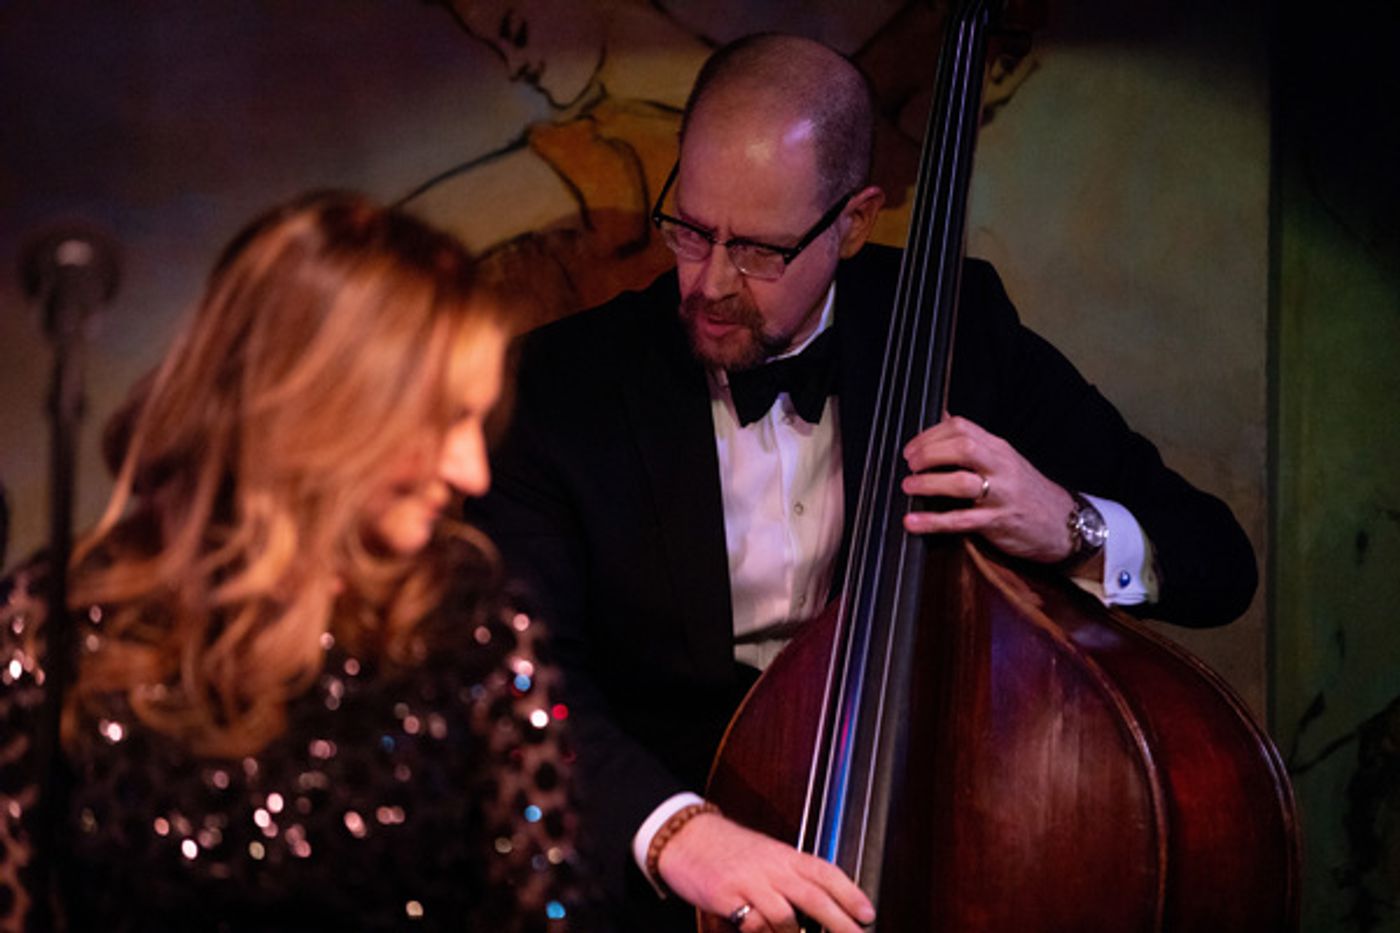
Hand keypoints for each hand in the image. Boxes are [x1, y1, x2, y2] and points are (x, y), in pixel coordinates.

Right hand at [656, 812, 874, 932]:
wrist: (685, 836)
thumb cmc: (728, 849)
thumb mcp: (765, 855)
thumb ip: (790, 877)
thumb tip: (822, 904)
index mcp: (784, 854)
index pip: (825, 872)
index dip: (850, 893)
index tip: (868, 914)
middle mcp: (771, 867)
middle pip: (813, 897)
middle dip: (840, 924)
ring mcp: (748, 882)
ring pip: (785, 917)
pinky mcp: (726, 897)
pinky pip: (753, 925)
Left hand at [900, 415, 1074, 563]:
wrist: (1065, 523)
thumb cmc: (1026, 491)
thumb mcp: (1003, 459)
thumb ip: (973, 440)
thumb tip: (943, 417)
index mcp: (999, 448)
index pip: (962, 428)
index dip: (930, 435)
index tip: (911, 448)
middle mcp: (1001, 466)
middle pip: (963, 447)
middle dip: (929, 453)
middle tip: (910, 464)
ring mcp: (1001, 494)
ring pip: (962, 482)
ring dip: (929, 484)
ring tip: (908, 487)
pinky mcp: (998, 522)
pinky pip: (962, 521)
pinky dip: (933, 521)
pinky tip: (912, 522)